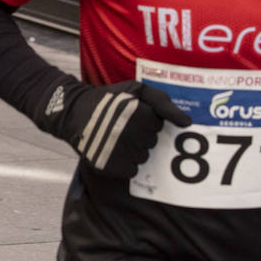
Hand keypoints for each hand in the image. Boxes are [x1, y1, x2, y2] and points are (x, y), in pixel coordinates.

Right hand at [36, 78, 191, 178]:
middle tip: (122, 126)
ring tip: (116, 138)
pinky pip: (132, 171)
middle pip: (152, 143)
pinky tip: (113, 151)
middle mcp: (128, 132)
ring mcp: (117, 150)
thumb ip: (164, 103)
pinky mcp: (108, 165)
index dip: (147, 120)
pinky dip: (125, 164)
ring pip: (143, 158)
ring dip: (134, 150)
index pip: (158, 126)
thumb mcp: (137, 90)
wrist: (73, 113)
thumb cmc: (109, 99)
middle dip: (141, 135)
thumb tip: (187, 124)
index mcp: (136, 112)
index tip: (131, 115)